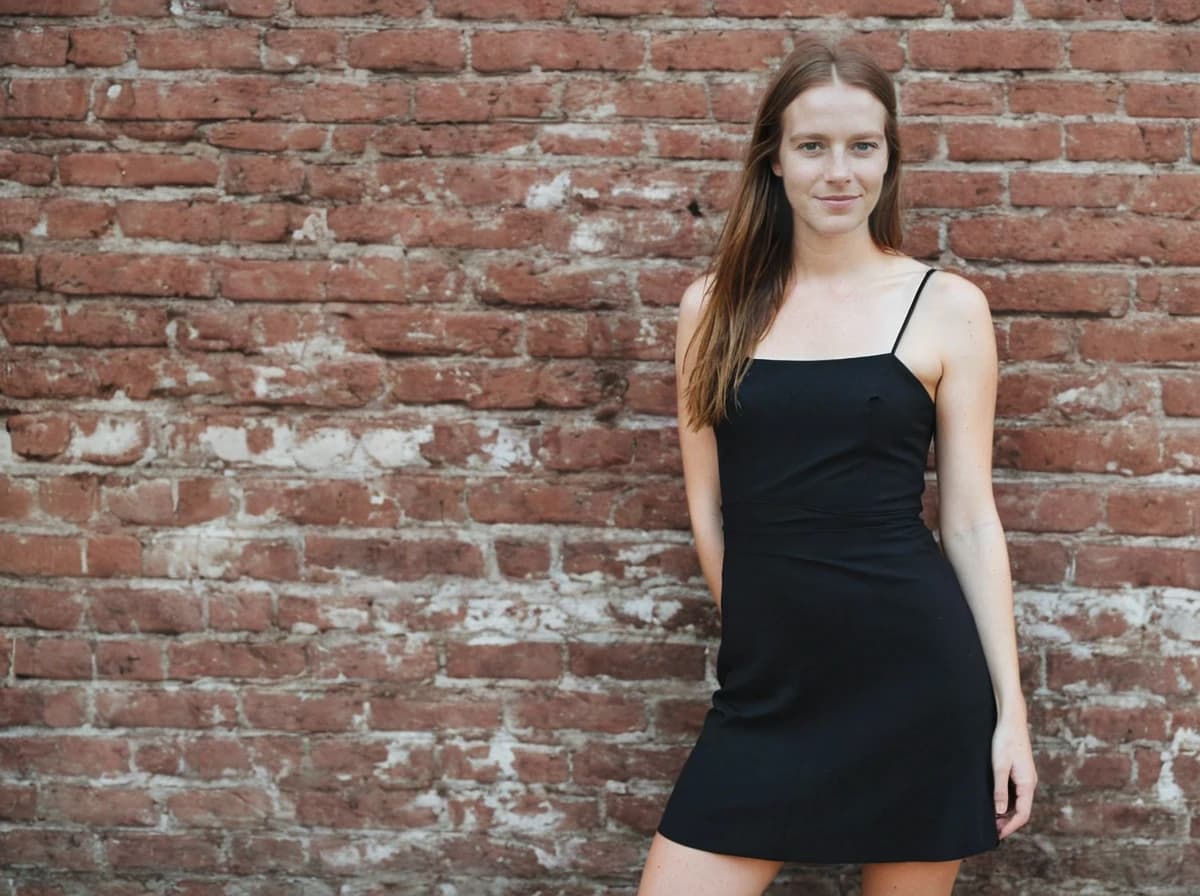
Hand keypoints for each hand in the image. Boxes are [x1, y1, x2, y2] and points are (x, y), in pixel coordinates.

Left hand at [992, 712, 1036, 838]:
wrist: (1012, 720)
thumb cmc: (1005, 740)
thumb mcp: (999, 766)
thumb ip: (999, 790)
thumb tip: (999, 811)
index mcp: (1028, 783)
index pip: (1023, 814)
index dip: (1011, 826)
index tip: (998, 835)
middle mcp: (1030, 783)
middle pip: (1022, 810)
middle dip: (1008, 822)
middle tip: (992, 830)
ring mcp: (1026, 777)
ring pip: (1019, 802)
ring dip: (1007, 812)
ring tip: (992, 819)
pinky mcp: (1021, 772)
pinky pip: (1016, 793)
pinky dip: (1007, 801)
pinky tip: (995, 802)